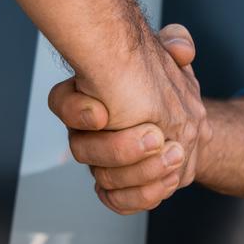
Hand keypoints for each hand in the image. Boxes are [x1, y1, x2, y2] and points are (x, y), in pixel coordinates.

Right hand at [48, 24, 210, 213]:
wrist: (181, 120)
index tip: (102, 113)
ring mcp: (103, 160)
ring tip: (173, 157)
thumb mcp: (174, 56)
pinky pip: (116, 200)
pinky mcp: (120, 184)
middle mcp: (89, 130)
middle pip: (82, 150)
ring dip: (140, 173)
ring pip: (103, 178)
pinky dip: (139, 196)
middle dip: (120, 149)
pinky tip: (164, 183)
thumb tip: (180, 49)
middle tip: (156, 138)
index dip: (76, 111)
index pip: (62, 102)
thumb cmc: (167, 84)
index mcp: (90, 95)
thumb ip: (176, 43)